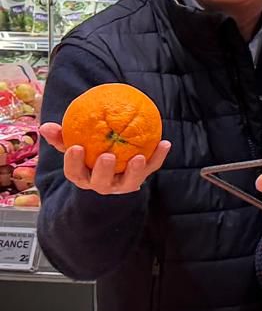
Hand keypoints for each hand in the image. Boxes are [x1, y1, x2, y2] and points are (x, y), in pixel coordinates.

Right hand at [38, 122, 169, 195]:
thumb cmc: (87, 151)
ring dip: (135, 171)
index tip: (76, 147)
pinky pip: (151, 168)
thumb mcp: (72, 144)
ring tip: (139, 157)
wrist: (112, 163)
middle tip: (107, 156)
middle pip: (101, 182)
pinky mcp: (140, 178)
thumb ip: (61, 136)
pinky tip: (165, 143)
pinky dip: (158, 157)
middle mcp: (102, 184)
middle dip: (104, 171)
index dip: (74, 162)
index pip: (74, 173)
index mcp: (83, 176)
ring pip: (129, 182)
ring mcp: (122, 184)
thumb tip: (46, 126)